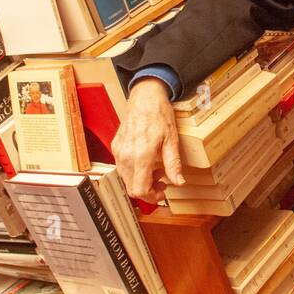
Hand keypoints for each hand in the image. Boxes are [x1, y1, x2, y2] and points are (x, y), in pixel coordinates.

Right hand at [112, 78, 184, 202]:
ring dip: (141, 181)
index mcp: (140, 156)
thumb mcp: (172, 140)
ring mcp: (118, 152)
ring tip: (156, 169)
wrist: (144, 97)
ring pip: (126, 179)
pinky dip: (134, 171)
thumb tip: (178, 182)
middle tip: (162, 182)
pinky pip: (122, 168)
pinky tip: (147, 161)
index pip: (140, 190)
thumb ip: (173, 164)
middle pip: (131, 188)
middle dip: (148, 190)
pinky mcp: (115, 147)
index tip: (163, 191)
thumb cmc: (159, 114)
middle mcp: (125, 156)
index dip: (152, 197)